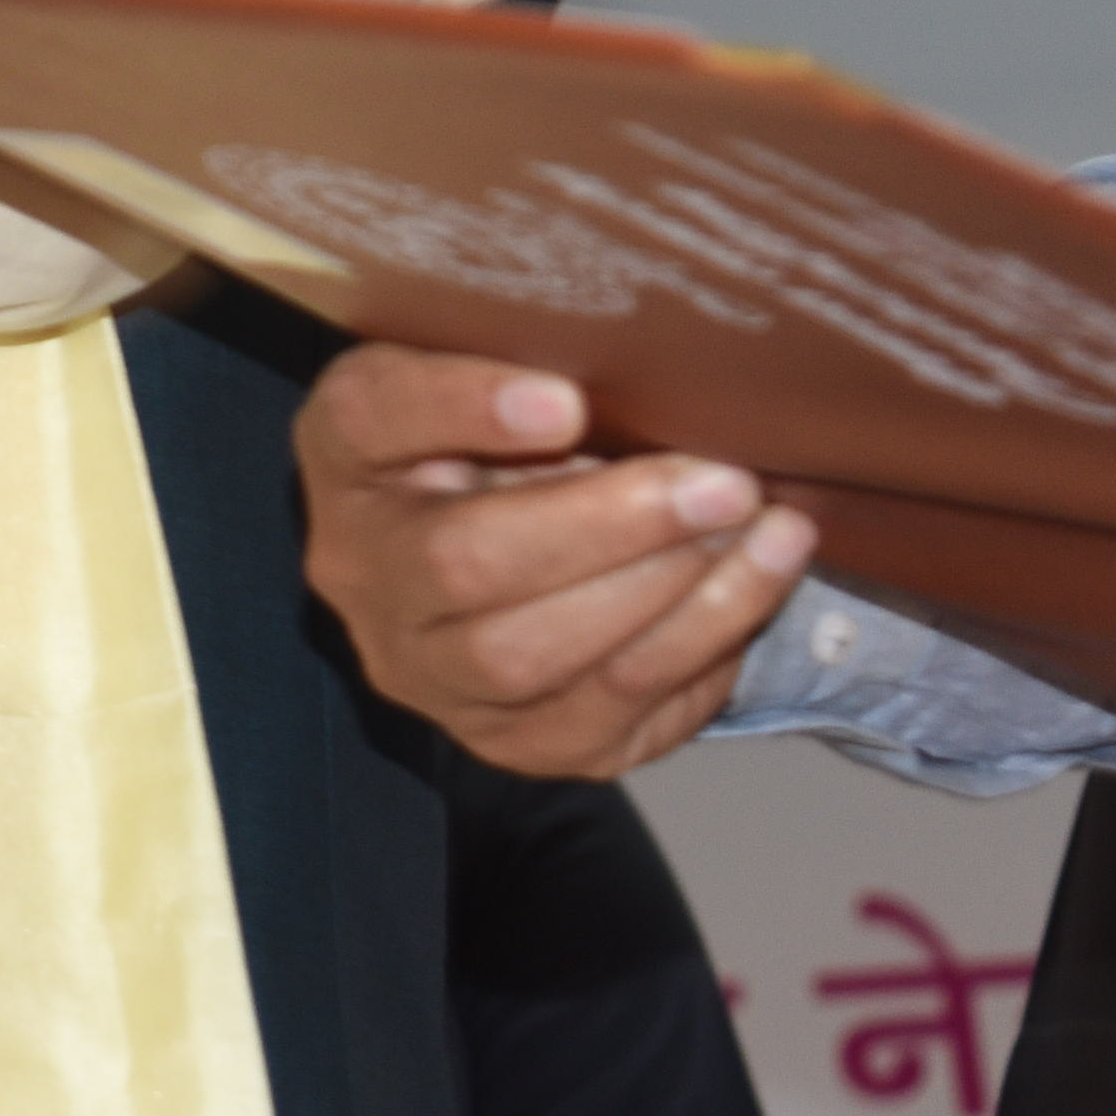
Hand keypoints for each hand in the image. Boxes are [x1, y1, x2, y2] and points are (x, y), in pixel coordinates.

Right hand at [292, 345, 822, 775]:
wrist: (491, 572)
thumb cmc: (505, 447)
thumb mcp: (493, 380)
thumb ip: (540, 372)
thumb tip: (661, 374)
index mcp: (347, 457)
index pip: (372, 420)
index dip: (461, 409)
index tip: (566, 398)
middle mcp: (362, 577)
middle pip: (462, 567)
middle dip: (611, 526)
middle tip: (725, 483)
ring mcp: (430, 677)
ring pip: (533, 660)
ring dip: (671, 594)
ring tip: (768, 532)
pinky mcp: (512, 744)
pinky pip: (604, 715)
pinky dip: (697, 648)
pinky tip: (756, 585)